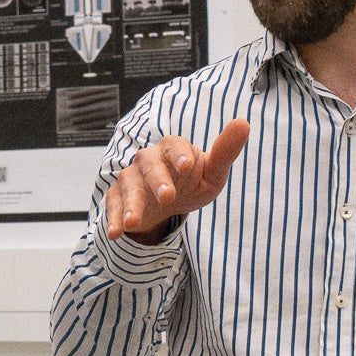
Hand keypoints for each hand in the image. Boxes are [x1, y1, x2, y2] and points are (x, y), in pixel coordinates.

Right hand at [104, 119, 249, 241]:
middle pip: (149, 163)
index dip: (179, 154)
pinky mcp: (119, 197)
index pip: (174, 145)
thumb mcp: (212, 171)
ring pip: (128, 185)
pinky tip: (116, 233)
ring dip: (131, 203)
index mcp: (173, 149)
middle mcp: (149, 160)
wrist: (168, 202)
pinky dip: (113, 218)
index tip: (187, 166)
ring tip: (132, 222)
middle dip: (157, 180)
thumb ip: (225, 151)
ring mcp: (132, 178)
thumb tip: (243, 123)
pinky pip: (113, 205)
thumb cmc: (192, 182)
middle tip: (168, 197)